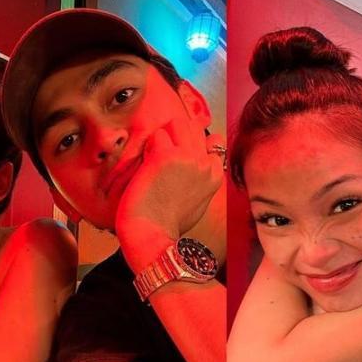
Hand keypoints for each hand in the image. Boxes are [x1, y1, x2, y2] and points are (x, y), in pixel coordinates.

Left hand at [115, 118, 223, 255]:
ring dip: (162, 138)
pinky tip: (146, 168)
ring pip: (176, 123)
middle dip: (175, 136)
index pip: (213, 139)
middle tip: (162, 160)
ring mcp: (188, 158)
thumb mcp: (198, 198)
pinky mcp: (166, 157)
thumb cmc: (169, 223)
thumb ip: (204, 172)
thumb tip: (211, 143)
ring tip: (154, 162)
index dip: (190, 145)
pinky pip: (156, 136)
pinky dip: (148, 147)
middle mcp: (205, 164)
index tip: (178, 163)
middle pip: (192, 126)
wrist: (152, 237)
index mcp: (215, 174)